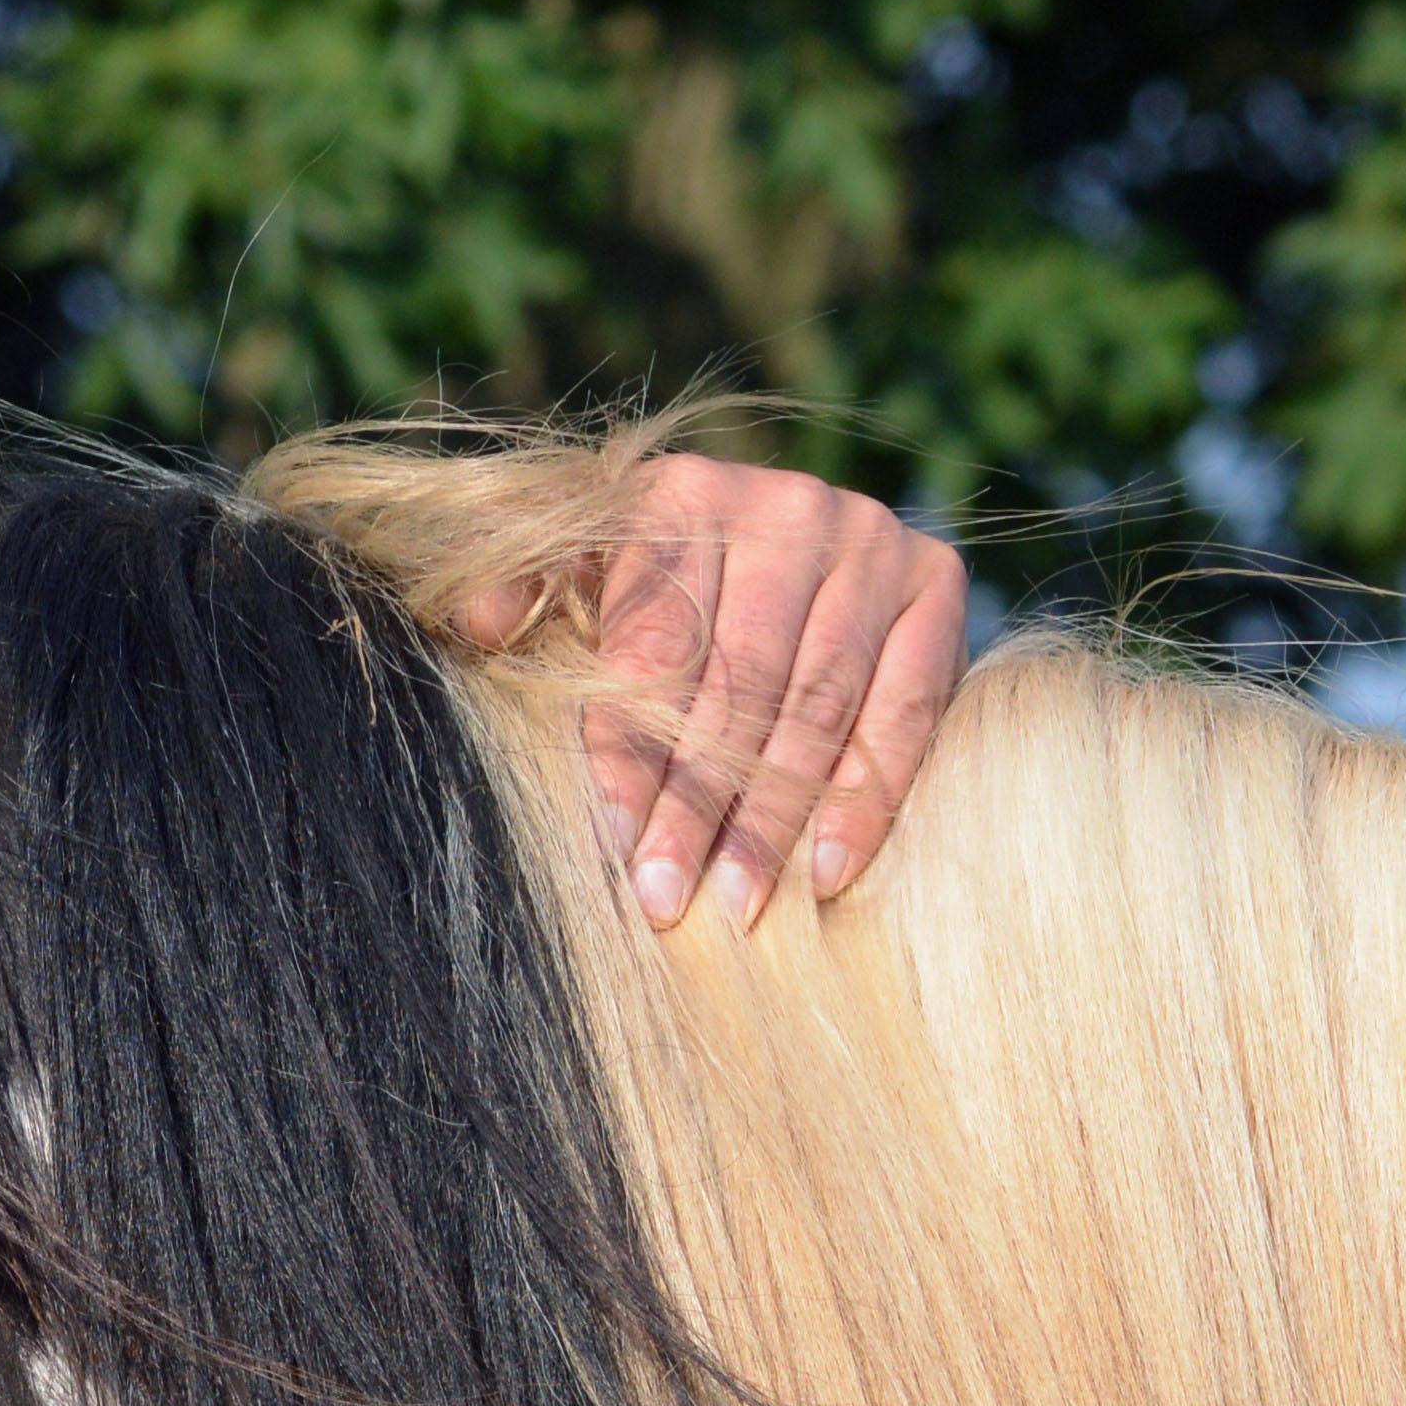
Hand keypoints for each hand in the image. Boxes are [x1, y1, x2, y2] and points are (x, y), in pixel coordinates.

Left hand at [464, 453, 968, 928]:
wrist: (779, 529)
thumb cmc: (647, 576)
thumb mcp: (576, 566)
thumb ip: (527, 589)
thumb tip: (472, 620)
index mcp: (680, 498)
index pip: (658, 650)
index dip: (634, 754)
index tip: (616, 848)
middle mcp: (784, 506)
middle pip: (739, 685)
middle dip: (700, 805)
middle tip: (672, 902)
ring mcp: (868, 540)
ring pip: (817, 705)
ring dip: (776, 818)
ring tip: (739, 907)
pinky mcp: (933, 581)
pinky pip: (904, 708)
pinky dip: (869, 795)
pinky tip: (829, 872)